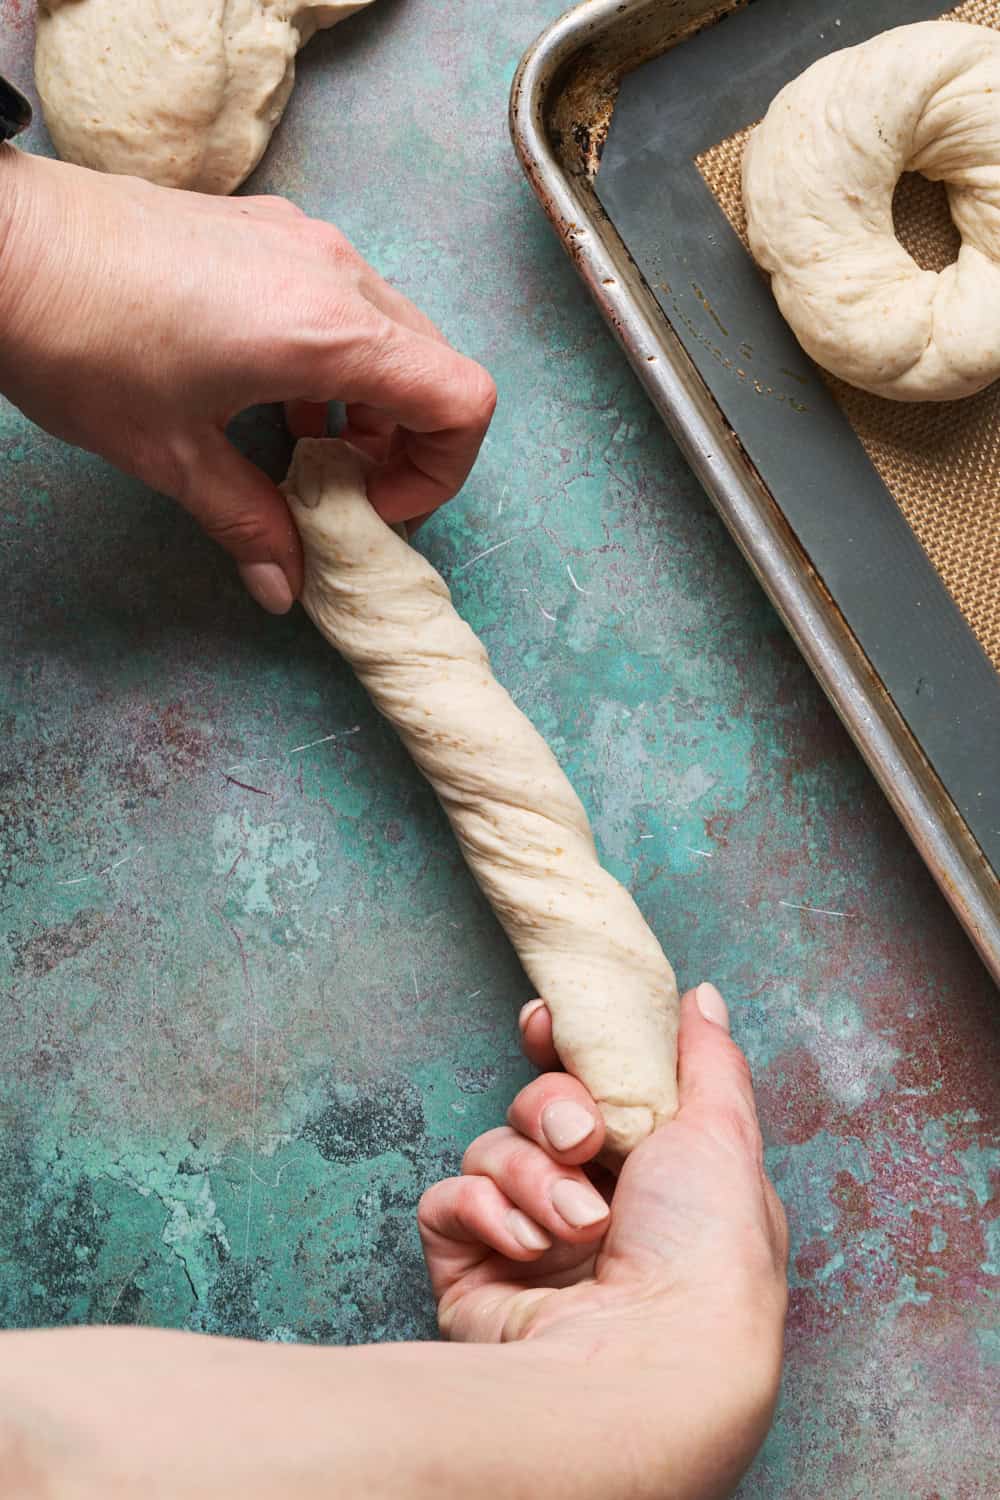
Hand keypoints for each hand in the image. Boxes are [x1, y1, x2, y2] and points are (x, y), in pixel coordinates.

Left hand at [0, 148, 495, 612]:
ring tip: (305, 451)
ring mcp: (302, 241)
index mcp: (328, 331)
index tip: (376, 507)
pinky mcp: (266, 229)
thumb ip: (248, 521)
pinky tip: (272, 397)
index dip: (440, 471)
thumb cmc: (78, 338)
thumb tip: (285, 586)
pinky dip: (336, 361)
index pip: (462, 398)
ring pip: (392, 333)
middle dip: (408, 445)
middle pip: (435, 366)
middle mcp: (334, 273)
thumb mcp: (170, 455)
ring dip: (371, 404)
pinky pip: (342, 301)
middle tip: (345, 494)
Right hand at [419, 985, 788, 1499]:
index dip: (561, 1047)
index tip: (549, 1024)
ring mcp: (528, 1241)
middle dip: (553, 1112)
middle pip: (537, 1108)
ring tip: (577, 1226)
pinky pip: (450, 1202)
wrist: (647, 1360)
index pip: (590, 1085)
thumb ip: (707, 1058)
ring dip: (533, 1178)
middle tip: (581, 1139)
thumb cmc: (703, 1253)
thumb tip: (700, 998)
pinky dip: (486, 1212)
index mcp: (653, 1171)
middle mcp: (590, 1203)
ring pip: (493, 1150)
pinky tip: (528, 1245)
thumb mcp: (723, 1134)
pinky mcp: (473, 1272)